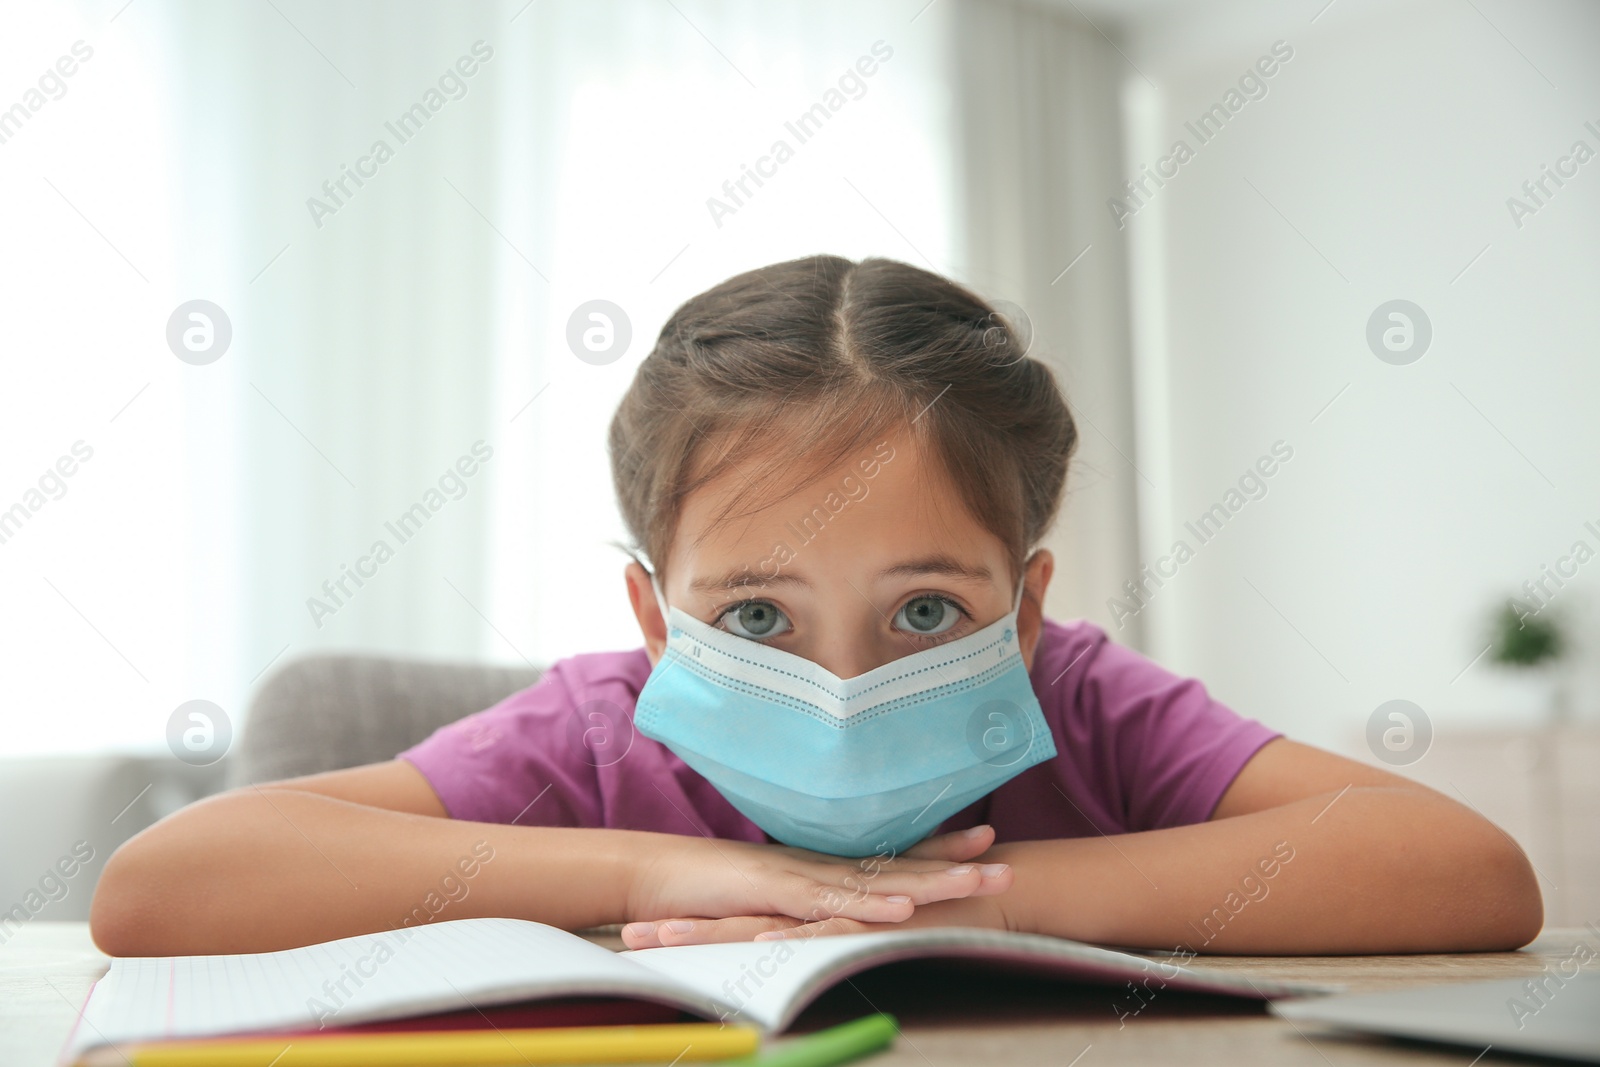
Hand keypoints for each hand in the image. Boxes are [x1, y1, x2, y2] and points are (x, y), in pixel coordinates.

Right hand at [622, 824, 1012, 948]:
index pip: (891, 858)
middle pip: (898, 864)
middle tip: (1009, 861)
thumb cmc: (706, 893)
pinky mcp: (774, 896)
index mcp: (820, 869)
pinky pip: (829, 902)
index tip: (986, 840)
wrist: (652, 878)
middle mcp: (818, 867)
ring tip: (979, 882)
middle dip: (955, 862)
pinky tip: (903, 905)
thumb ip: (803, 906)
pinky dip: (868, 903)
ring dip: (931, 880)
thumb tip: (836, 913)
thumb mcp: (766, 904)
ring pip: (877, 880)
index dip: (939, 849)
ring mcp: (799, 878)